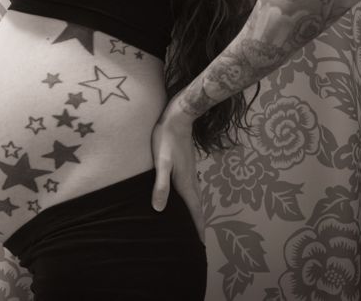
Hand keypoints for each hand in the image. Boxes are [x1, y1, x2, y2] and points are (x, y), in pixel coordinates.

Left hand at [151, 94, 205, 243]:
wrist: (178, 116)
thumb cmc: (166, 138)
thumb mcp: (161, 162)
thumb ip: (160, 184)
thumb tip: (159, 208)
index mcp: (184, 182)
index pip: (194, 210)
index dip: (197, 227)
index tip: (201, 244)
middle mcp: (190, 179)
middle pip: (197, 206)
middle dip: (198, 223)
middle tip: (198, 239)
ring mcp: (190, 171)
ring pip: (195, 196)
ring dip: (195, 211)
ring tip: (193, 222)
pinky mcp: (186, 165)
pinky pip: (191, 188)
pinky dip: (191, 198)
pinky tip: (184, 197)